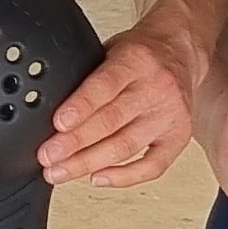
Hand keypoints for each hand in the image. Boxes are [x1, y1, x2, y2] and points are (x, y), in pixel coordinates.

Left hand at [39, 13, 202, 186]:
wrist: (178, 52)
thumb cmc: (140, 54)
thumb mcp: (110, 50)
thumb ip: (88, 77)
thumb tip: (51, 111)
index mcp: (136, 60)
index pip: (105, 86)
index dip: (80, 107)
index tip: (57, 125)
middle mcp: (157, 87)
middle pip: (112, 122)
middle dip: (74, 143)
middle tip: (48, 156)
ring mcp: (170, 114)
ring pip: (126, 146)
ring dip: (89, 163)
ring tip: (61, 171)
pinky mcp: (179, 136)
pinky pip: (152, 166)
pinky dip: (124, 177)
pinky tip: (98, 177)